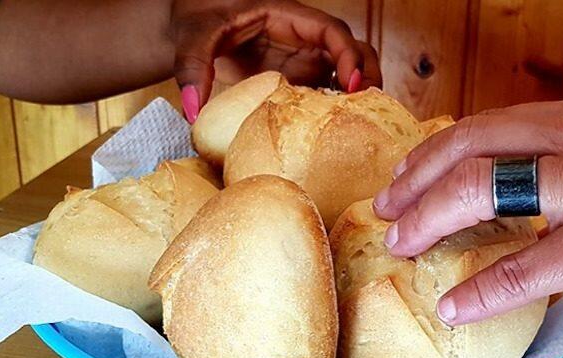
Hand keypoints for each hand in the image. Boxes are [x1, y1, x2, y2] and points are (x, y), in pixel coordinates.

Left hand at [172, 0, 380, 122]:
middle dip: (368, 76)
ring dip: (358, 96)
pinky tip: (334, 136)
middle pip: (354, 50)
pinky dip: (336, 111)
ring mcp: (302, 60)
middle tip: (370, 111)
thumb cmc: (197, 20)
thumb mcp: (193, 39)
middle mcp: (303, 38)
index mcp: (288, 17)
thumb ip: (193, 69)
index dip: (349, 55)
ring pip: (346, 73)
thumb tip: (193, 111)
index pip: (332, 31)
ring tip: (359, 127)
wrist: (191, 27)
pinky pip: (325, 94)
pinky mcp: (296, 80)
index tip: (353, 84)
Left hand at [371, 92, 562, 357]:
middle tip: (387, 211)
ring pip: (486, 189)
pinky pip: (527, 265)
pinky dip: (483, 287)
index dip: (437, 151)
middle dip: (417, 179)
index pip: (492, 122)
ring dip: (432, 221)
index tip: (407, 178)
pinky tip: (457, 305)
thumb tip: (512, 194)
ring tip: (404, 247)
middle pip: (474, 145)